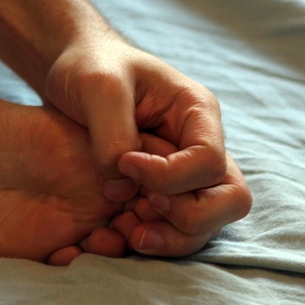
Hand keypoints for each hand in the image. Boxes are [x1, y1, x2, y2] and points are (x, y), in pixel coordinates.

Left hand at [45, 35, 251, 255]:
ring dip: (171, 237)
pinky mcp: (161, 191)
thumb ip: (113, 135)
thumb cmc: (90, 67)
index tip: (125, 166)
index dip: (171, 176)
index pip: (210, 161)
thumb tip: (123, 186)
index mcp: (196, 113)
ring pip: (205, 222)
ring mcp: (184, 173)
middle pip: (230, 199)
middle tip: (142, 211)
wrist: (74, 71)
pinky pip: (172, 226)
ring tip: (128, 232)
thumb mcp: (98, 87)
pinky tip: (118, 231)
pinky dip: (153, 236)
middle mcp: (200, 146)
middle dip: (190, 217)